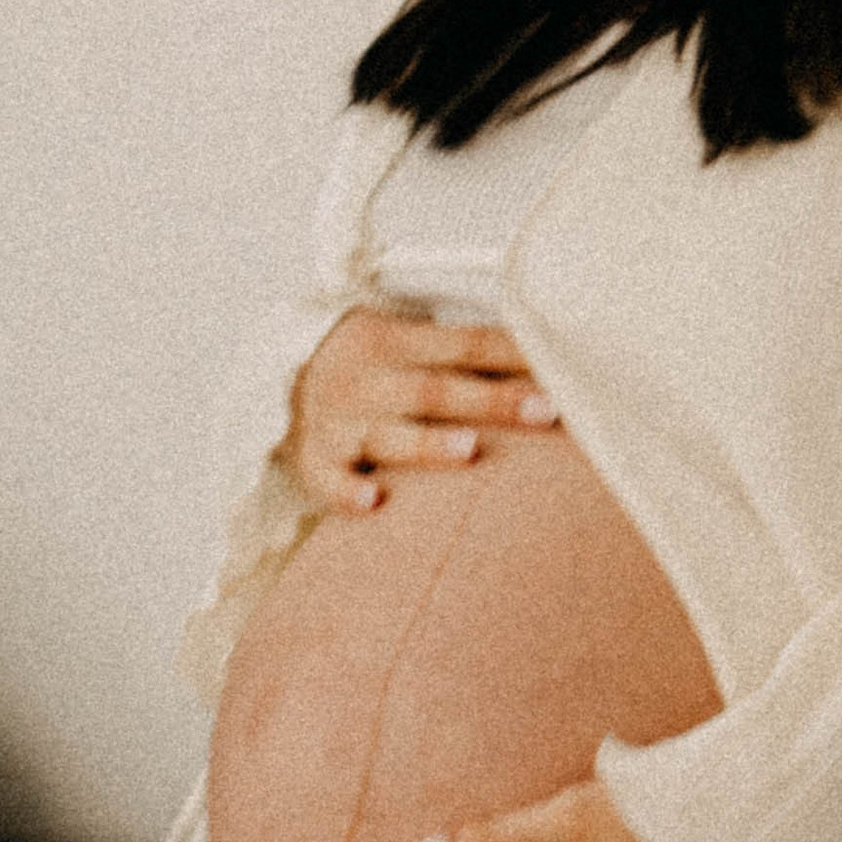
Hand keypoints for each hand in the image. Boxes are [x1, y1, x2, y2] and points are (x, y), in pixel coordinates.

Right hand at [281, 307, 557, 512]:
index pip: (464, 344)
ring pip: (385, 433)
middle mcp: (365, 378)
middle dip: (491, 401)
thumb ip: (462, 355)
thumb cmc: (370, 369)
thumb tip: (547, 362)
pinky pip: (328, 478)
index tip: (563, 369)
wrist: (279, 385)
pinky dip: (347, 491)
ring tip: (470, 449)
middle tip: (546, 412)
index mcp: (393, 339)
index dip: (513, 355)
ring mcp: (337, 421)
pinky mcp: (314, 461)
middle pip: (435, 389)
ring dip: (426, 443)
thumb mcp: (404, 343)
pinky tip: (373, 502)